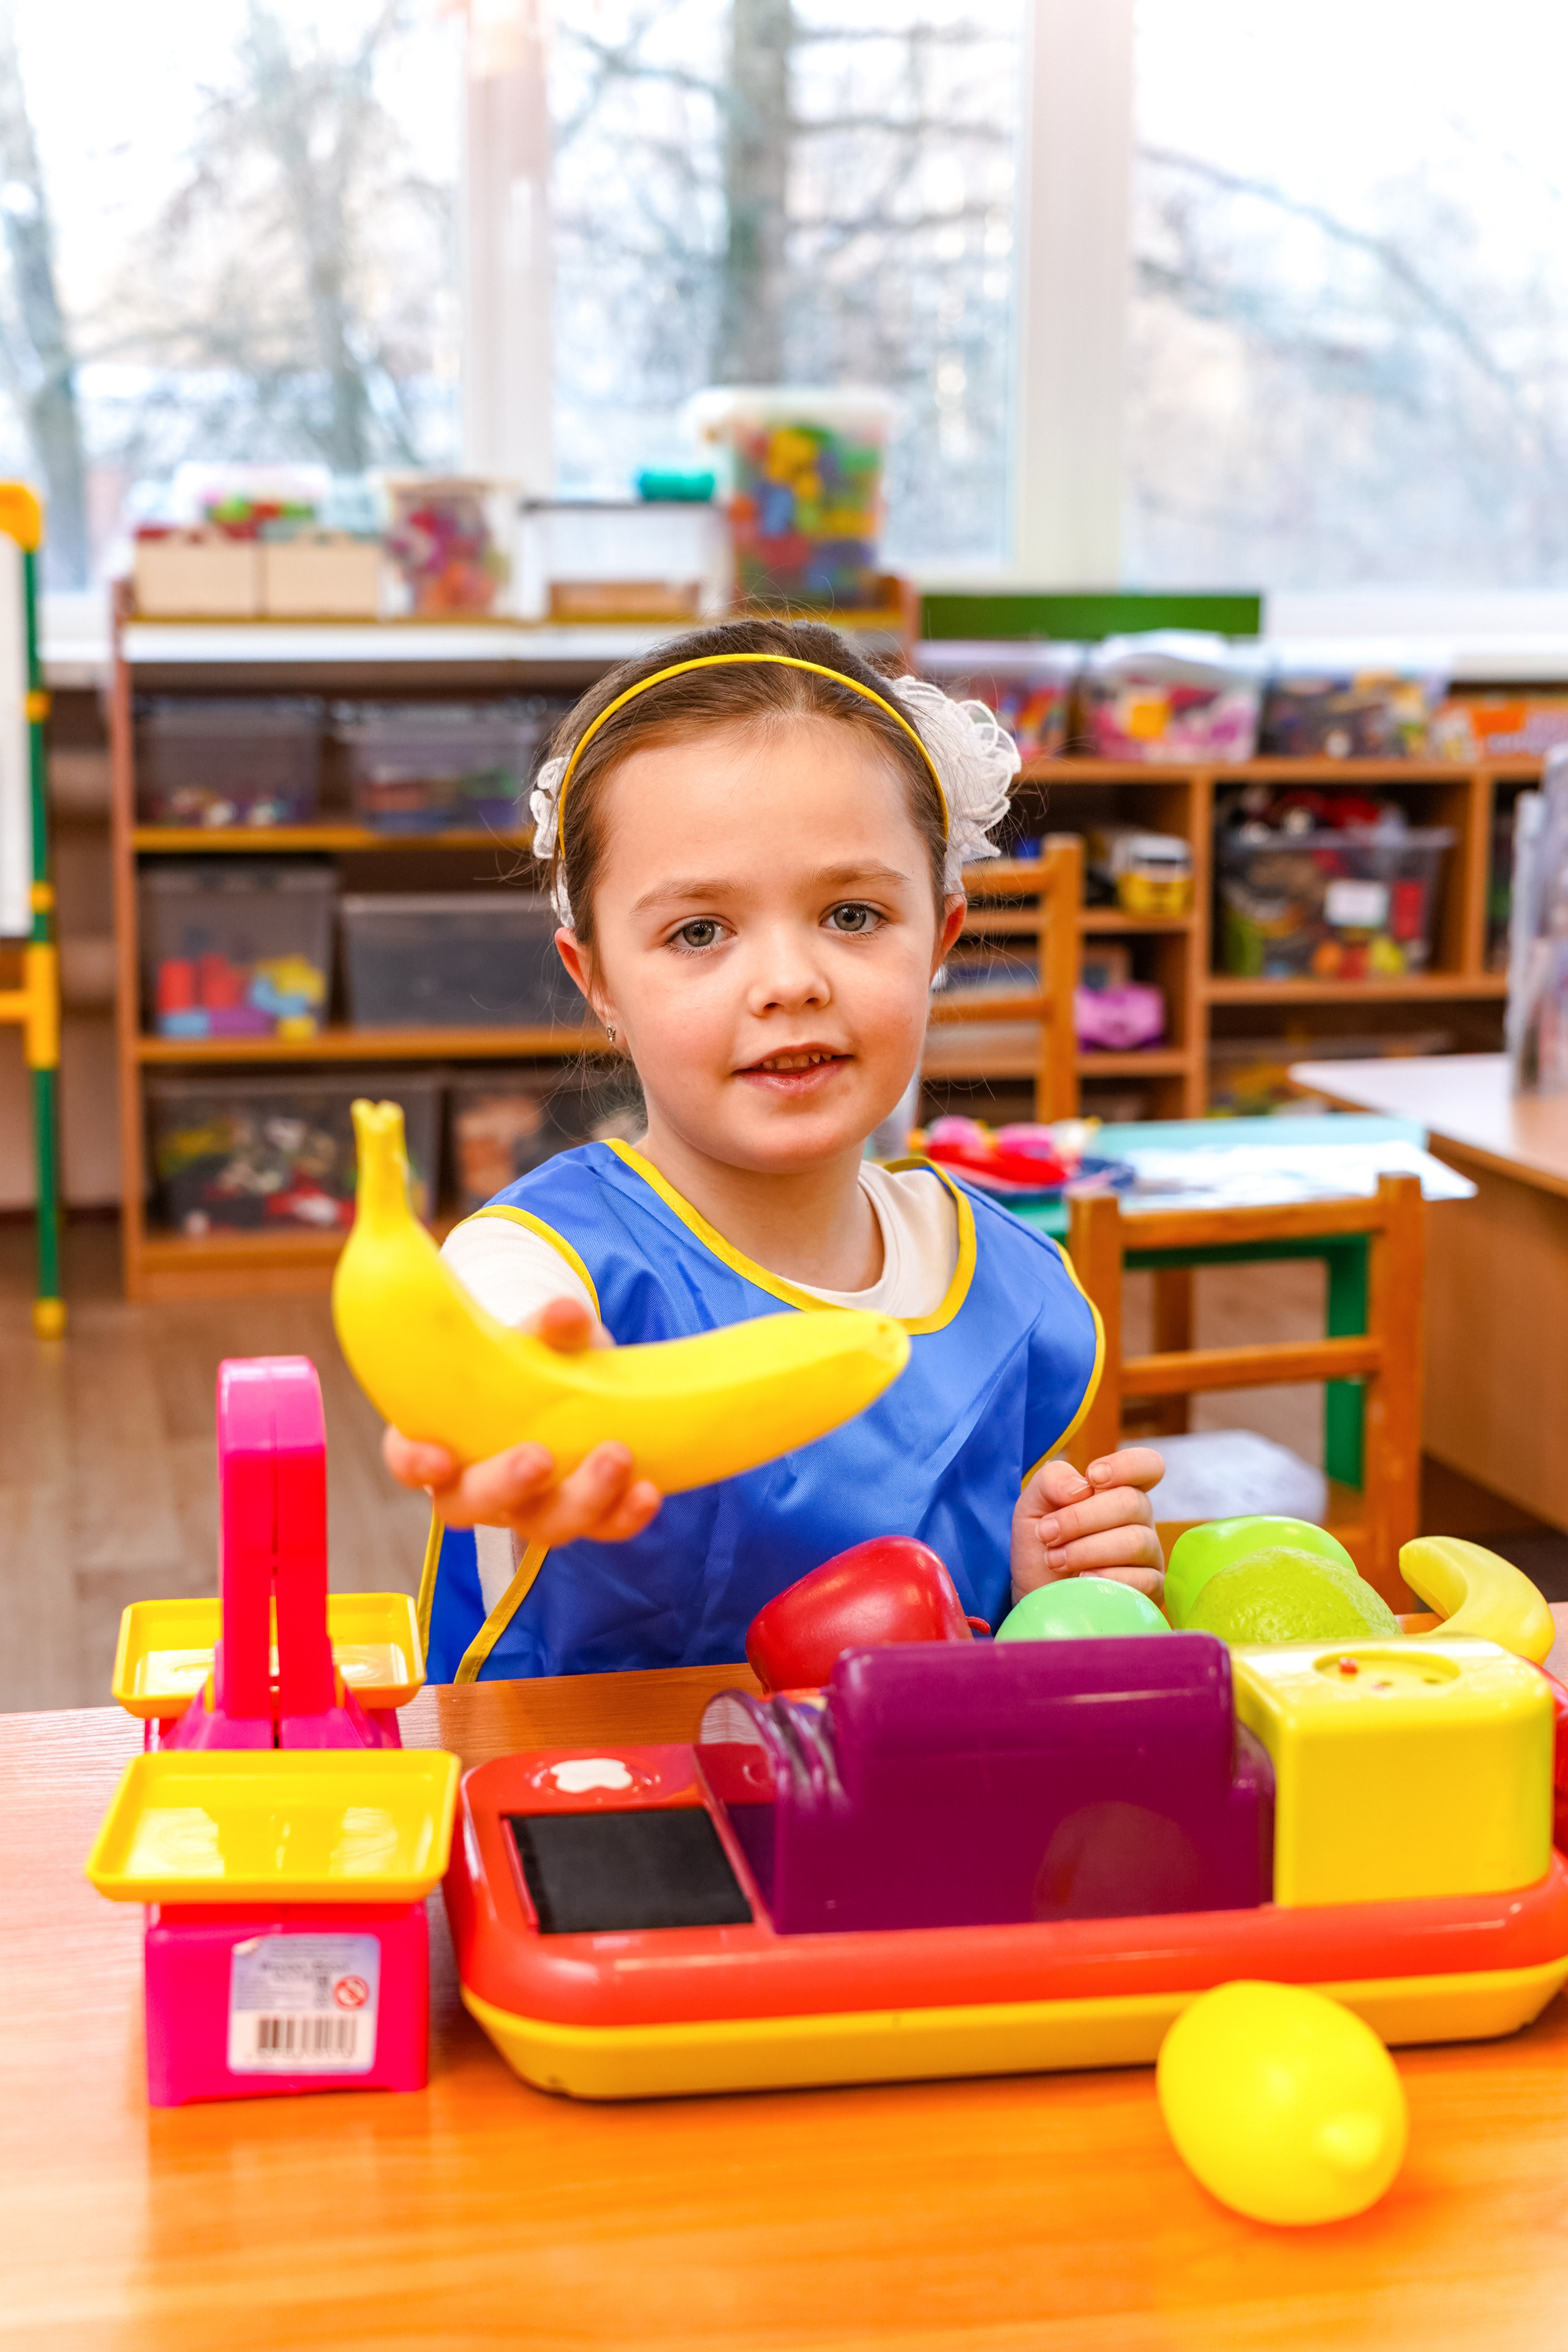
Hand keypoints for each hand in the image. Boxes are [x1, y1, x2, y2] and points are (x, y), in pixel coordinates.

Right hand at [381, 1295, 662, 1546]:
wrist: (581, 1376)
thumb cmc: (537, 1357)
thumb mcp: (537, 1335)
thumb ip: (545, 1326)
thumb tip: (564, 1314)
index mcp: (442, 1437)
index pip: (409, 1461)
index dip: (416, 1464)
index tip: (438, 1458)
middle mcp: (477, 1483)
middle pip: (471, 1505)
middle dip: (506, 1487)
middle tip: (540, 1457)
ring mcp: (528, 1507)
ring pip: (542, 1525)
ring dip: (582, 1499)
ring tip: (619, 1456)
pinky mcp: (580, 1516)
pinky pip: (599, 1529)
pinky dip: (624, 1516)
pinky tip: (648, 1492)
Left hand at [1010, 1446, 1164, 1603]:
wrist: (1035, 1597)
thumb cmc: (1040, 1549)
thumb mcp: (1032, 1506)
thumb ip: (1051, 1481)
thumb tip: (1082, 1488)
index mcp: (1118, 1491)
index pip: (1147, 1465)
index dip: (1126, 1465)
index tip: (1092, 1477)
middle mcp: (1139, 1520)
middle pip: (1131, 1502)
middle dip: (1080, 1518)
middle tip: (1048, 1535)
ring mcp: (1149, 1555)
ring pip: (1135, 1541)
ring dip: (1086, 1550)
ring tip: (1055, 1560)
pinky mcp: (1151, 1589)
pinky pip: (1142, 1579)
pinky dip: (1105, 1579)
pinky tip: (1081, 1581)